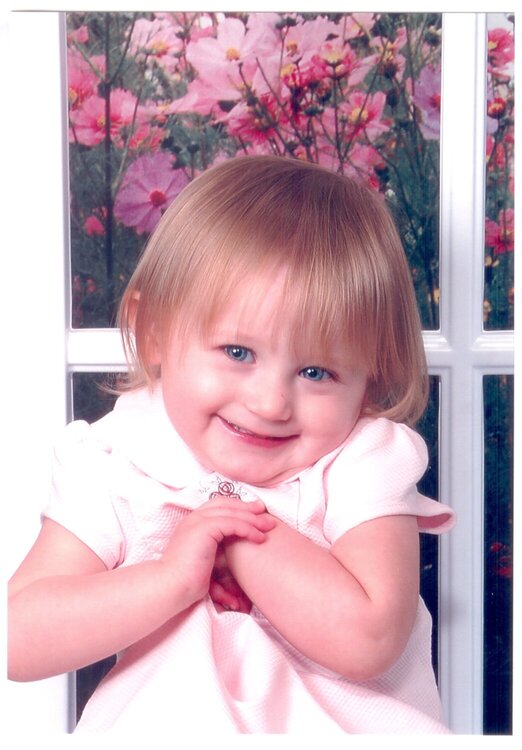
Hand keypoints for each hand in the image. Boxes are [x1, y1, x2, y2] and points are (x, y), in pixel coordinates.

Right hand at [160, 497, 274, 612]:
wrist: (171, 587)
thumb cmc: (187, 580)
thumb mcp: (206, 560)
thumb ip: (219, 551)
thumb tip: (236, 559)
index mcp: (192, 523)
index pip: (218, 506)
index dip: (238, 506)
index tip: (256, 512)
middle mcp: (194, 518)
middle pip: (227, 504)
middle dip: (249, 508)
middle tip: (267, 514)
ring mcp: (197, 521)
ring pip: (232, 513)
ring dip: (253, 518)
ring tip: (269, 526)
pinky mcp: (203, 529)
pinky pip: (232, 524)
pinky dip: (248, 529)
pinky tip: (259, 538)